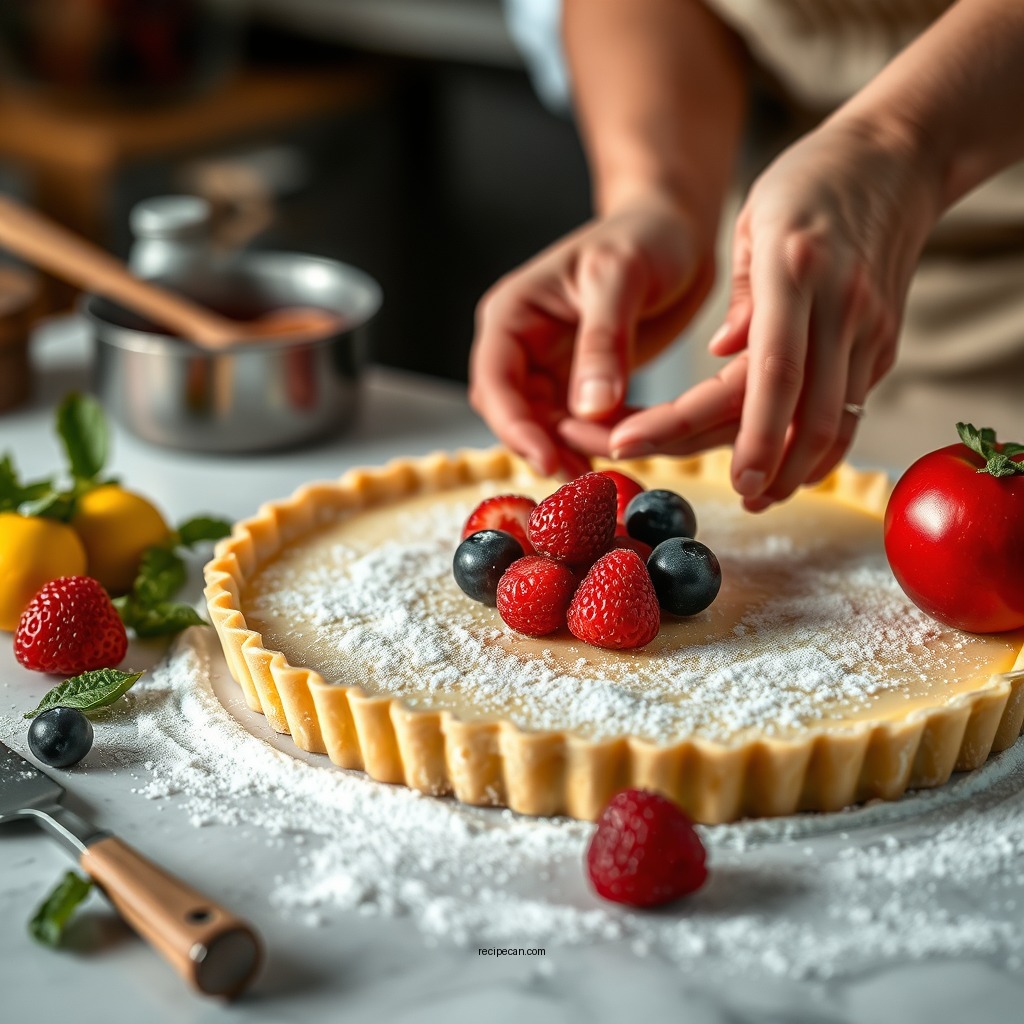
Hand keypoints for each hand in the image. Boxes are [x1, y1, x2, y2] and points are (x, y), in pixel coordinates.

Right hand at [469, 195, 713, 476]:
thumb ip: (603, 343)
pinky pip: (581, 426)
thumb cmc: (644, 236)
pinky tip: (626, 454)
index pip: (494, 382)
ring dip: (575, 452)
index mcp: (513, 314)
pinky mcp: (581, 384)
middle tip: (586, 480)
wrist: (675, 231)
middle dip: (547, 447)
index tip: (547, 460)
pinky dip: (600, 444)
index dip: (514, 427)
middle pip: (516, 414)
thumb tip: (590, 412)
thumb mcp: (620, 278)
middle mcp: (522, 346)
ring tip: (608, 474)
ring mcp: (550, 369)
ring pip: (548, 428)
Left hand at [609, 116, 940, 507]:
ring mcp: (870, 327)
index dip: (753, 433)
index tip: (729, 476)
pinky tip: (794, 465)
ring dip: (799, 469)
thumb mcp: (755, 220)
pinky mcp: (885, 341)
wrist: (897, 158)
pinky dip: (824, 444)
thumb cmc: (809, 183)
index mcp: (795, 271)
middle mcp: (840, 305)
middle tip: (737, 497)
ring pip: (838, 420)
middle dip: (771, 467)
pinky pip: (852, 406)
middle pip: (808, 412)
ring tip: (761, 495)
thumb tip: (724, 353)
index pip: (774, 371)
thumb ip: (740, 296)